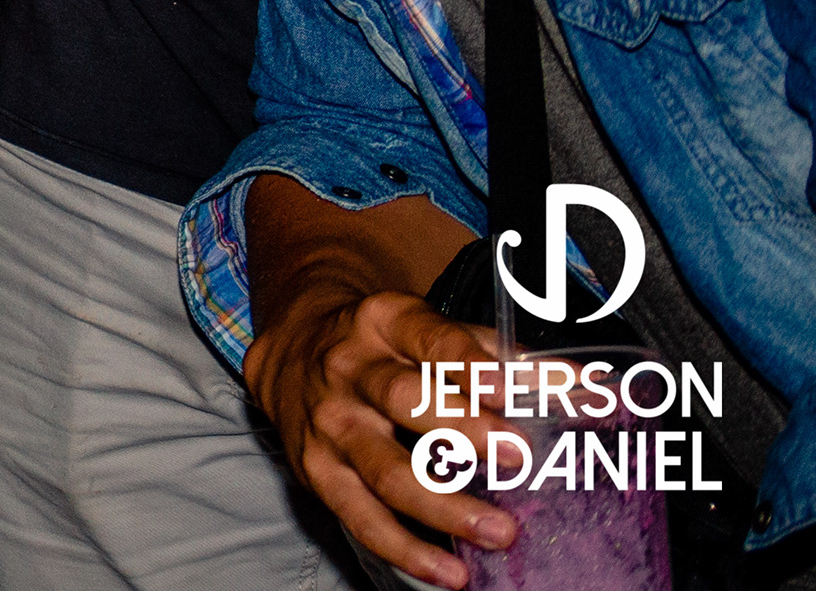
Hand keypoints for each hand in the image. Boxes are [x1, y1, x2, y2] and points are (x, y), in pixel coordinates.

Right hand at [248, 285, 515, 586]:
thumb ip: (508, 359)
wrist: (291, 354)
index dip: (471, 364)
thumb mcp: (432, 332)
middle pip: (402, 398)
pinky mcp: (318, 471)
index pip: (431, 338)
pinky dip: (406, 549)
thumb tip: (595, 391)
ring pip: (383, 468)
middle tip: (518, 455)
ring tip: (499, 531)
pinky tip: (449, 571)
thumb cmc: (386, 348)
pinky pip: (360, 516)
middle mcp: (350, 368)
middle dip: (461, 427)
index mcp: (385, 321)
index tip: (511, 389)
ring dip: (443, 504)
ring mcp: (331, 423)